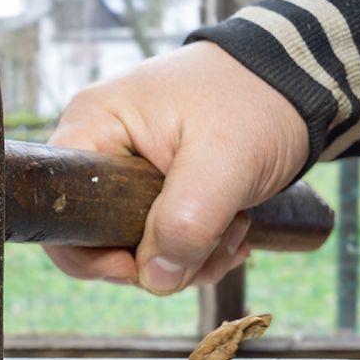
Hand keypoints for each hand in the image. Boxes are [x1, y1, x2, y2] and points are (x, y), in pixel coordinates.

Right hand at [43, 41, 309, 294]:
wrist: (298, 79)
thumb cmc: (255, 100)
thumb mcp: (223, 162)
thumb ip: (185, 223)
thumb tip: (153, 280)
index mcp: (94, 126)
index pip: (62, 209)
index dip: (92, 252)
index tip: (142, 263)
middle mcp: (102, 148)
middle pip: (98, 236)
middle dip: (158, 258)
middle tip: (211, 244)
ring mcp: (129, 168)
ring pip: (135, 245)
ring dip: (189, 256)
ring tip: (235, 229)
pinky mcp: (157, 186)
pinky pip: (161, 237)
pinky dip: (197, 248)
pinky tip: (233, 230)